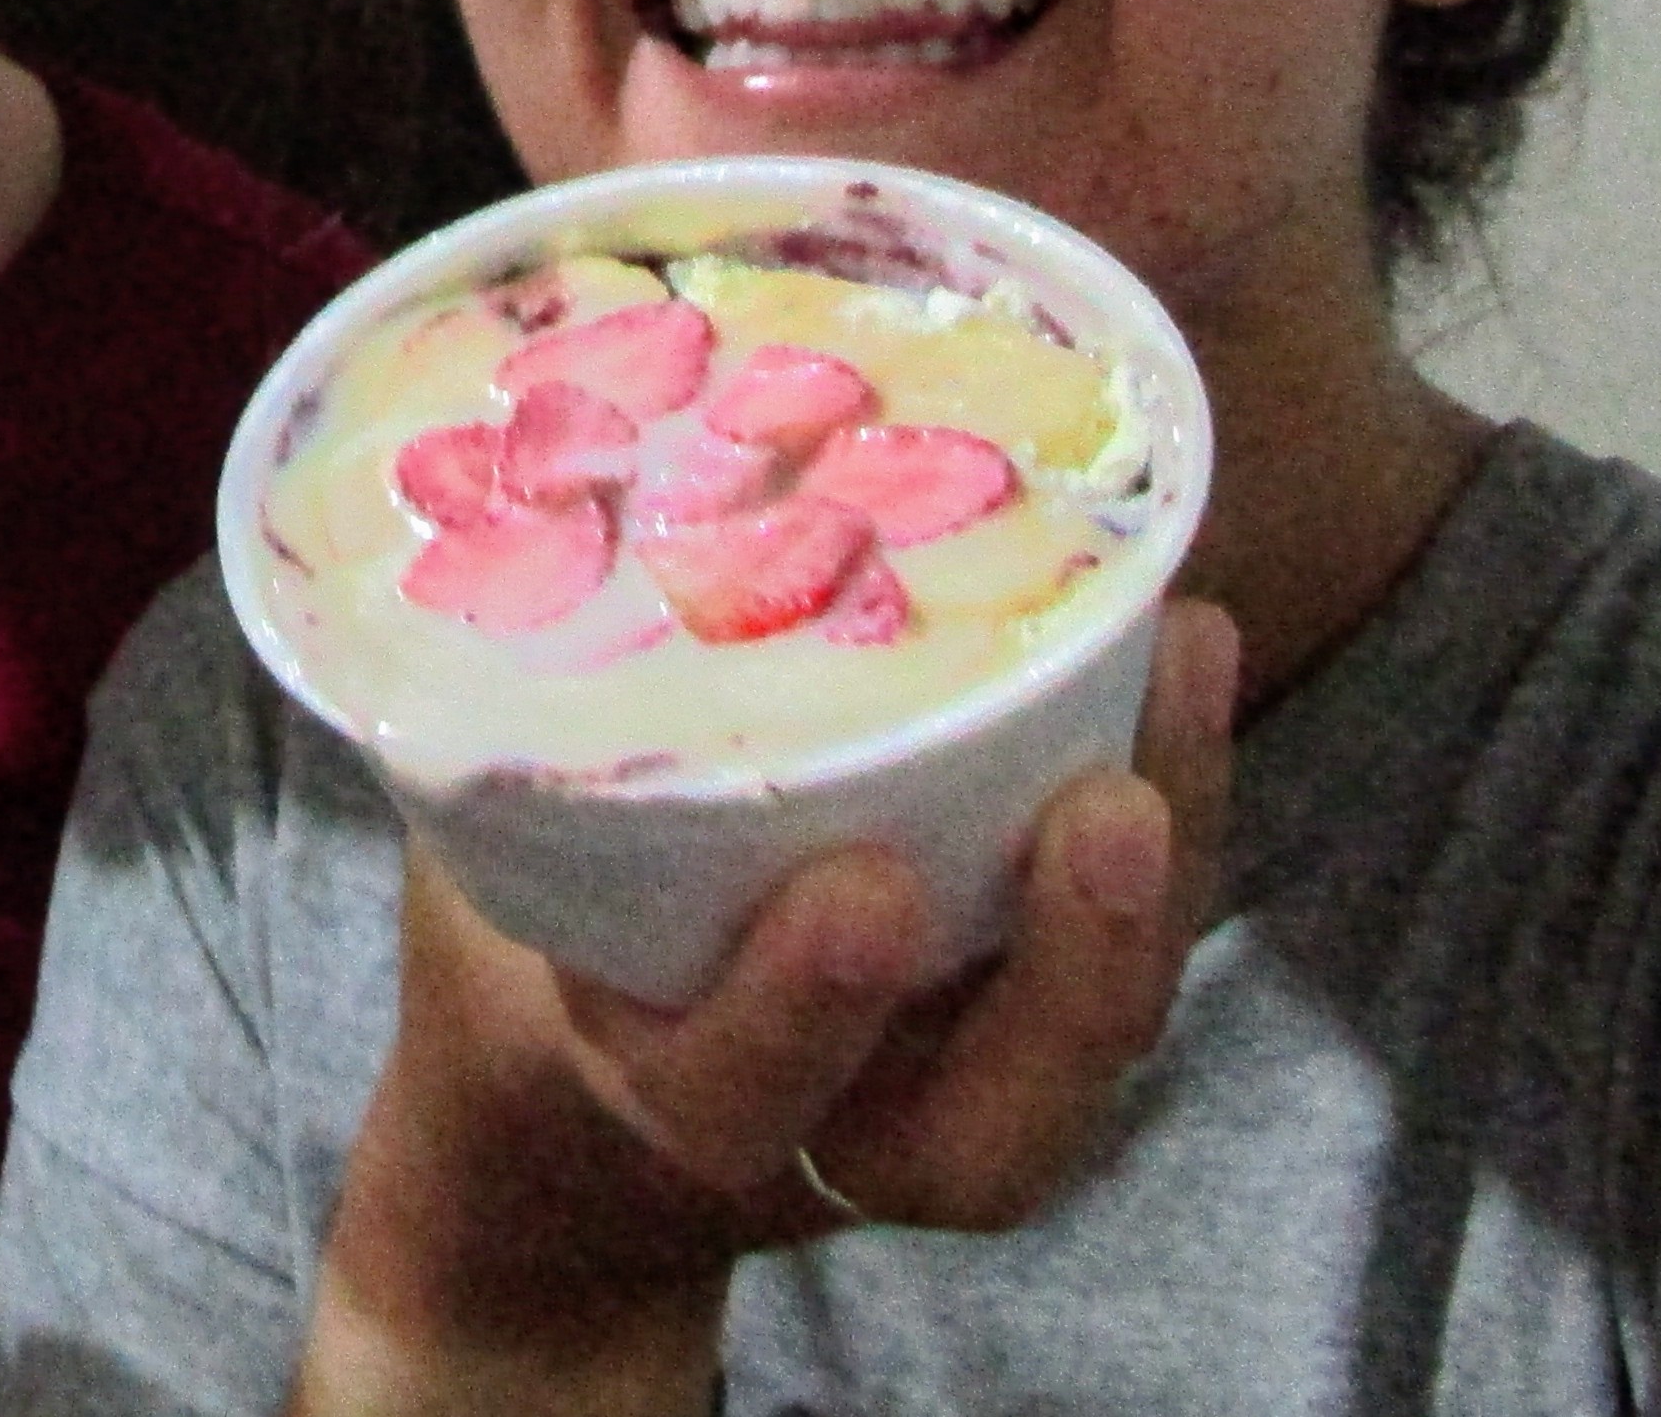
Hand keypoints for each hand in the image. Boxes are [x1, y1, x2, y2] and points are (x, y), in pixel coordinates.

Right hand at [298, 604, 1239, 1416]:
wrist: (576, 1143)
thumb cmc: (513, 973)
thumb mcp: (476, 890)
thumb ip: (504, 769)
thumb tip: (509, 516)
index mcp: (666, 1105)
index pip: (739, 1097)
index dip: (805, 1010)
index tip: (860, 892)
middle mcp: (836, 1127)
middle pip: (997, 1130)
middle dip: (1070, 974)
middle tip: (1107, 808)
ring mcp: (945, 1082)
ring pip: (1088, 1033)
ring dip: (1163, 870)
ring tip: (1185, 658)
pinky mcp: (1012, 1006)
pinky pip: (1119, 936)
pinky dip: (1171, 801)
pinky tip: (1180, 641)